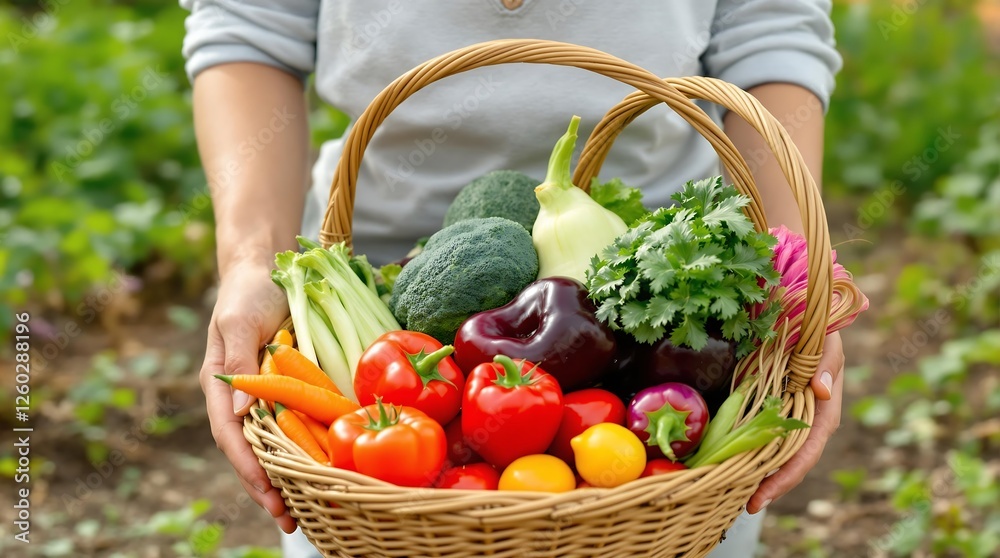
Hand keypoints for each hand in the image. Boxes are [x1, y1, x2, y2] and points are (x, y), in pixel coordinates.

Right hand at [199, 261, 296, 532]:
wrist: (266, 267)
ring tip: (305, 513)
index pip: (231, 436)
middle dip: (267, 488)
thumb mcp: (238, 321)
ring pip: (272, 446)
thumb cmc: (247, 292)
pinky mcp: (286, 389)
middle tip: (289, 521)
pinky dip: (304, 451)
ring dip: (286, 479)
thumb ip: (236, 363)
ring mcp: (264, 395)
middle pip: (250, 452)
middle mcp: (240, 398)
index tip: (268, 493)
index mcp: (220, 386)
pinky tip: (321, 472)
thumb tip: (238, 414)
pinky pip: (294, 425)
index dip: (248, 468)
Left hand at [747, 331, 843, 513]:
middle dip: (770, 484)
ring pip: (771, 449)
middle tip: (746, 504)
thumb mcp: (827, 341)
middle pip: (789, 460)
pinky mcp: (766, 404)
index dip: (788, 475)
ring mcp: (785, 413)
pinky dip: (743, 446)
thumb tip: (822, 390)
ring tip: (730, 491)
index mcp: (822, 410)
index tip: (765, 494)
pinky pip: (756, 429)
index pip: (807, 451)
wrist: (801, 314)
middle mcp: (804, 418)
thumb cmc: (818, 329)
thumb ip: (827, 363)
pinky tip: (725, 459)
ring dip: (754, 471)